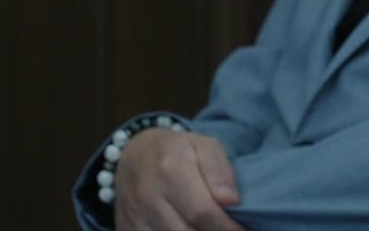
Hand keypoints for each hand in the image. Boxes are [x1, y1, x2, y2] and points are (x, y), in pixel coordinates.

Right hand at [114, 128, 245, 230]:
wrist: (134, 156)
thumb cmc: (177, 151)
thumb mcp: (204, 146)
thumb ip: (220, 171)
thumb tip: (231, 201)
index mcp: (170, 168)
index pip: (202, 210)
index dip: (226, 226)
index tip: (242, 229)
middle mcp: (148, 194)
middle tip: (230, 230)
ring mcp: (134, 214)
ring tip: (210, 228)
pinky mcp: (126, 228)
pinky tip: (191, 229)